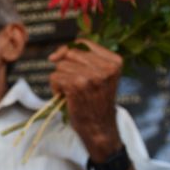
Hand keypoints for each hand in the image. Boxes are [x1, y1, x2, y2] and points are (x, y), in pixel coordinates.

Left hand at [48, 40, 122, 160]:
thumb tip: (55, 55)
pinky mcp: (77, 85)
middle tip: (72, 83)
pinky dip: (55, 88)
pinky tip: (66, 97)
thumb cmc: (95, 101)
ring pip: (61, 66)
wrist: (99, 127)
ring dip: (60, 79)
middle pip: (70, 53)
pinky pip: (55, 77)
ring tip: (71, 92)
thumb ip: (84, 60)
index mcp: (114, 61)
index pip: (83, 43)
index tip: (60, 59)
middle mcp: (106, 67)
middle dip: (65, 67)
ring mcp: (92, 76)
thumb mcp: (100, 76)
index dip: (68, 50)